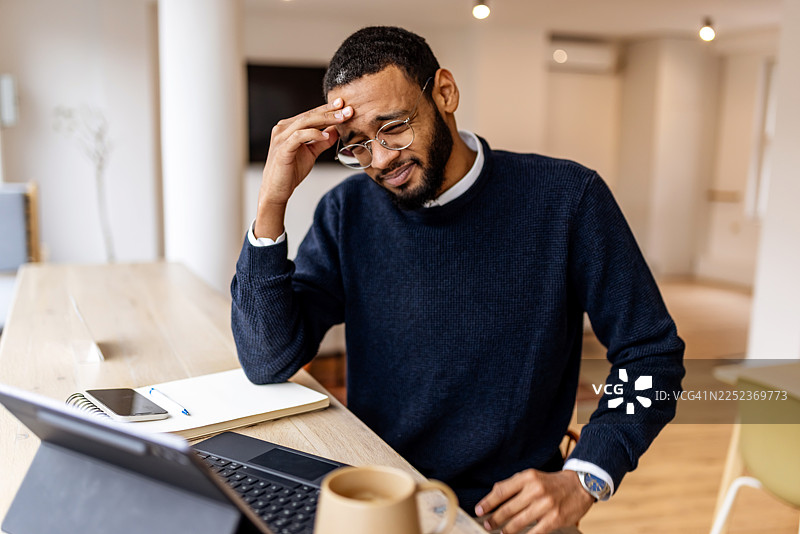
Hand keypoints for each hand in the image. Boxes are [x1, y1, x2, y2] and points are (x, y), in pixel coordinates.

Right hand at [254, 98, 352, 238]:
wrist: (276, 190)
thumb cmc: (290, 171)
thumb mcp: (311, 153)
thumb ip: (322, 141)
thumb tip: (337, 130)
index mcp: (289, 127)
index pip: (311, 114)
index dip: (328, 109)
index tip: (344, 105)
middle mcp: (283, 128)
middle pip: (310, 115)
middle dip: (330, 111)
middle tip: (348, 109)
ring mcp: (281, 137)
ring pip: (305, 122)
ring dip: (325, 119)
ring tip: (341, 119)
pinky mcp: (282, 149)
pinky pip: (299, 136)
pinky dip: (313, 134)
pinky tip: (326, 136)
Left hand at [475, 470, 593, 533]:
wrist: (580, 485)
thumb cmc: (551, 483)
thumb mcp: (532, 476)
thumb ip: (513, 485)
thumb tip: (493, 496)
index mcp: (527, 477)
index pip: (502, 491)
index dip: (488, 502)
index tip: (479, 510)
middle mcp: (535, 490)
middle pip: (508, 508)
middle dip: (494, 519)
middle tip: (486, 525)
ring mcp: (545, 505)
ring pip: (519, 522)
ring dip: (507, 530)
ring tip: (500, 532)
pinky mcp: (554, 519)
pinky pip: (535, 532)